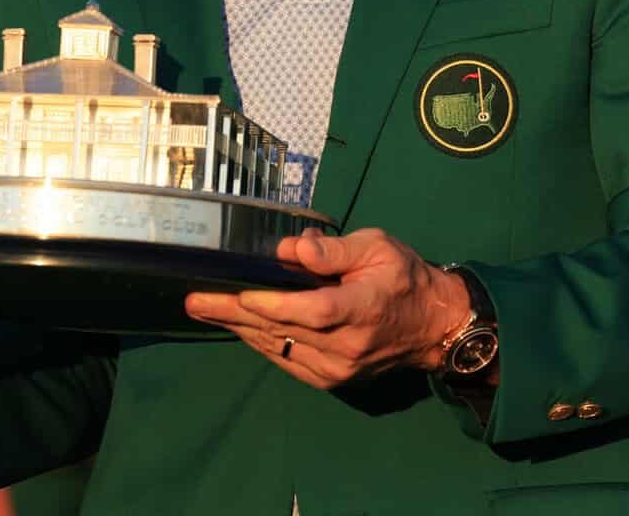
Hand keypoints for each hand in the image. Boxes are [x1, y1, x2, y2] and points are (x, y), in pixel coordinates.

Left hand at [182, 228, 471, 389]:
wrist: (433, 326)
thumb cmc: (404, 277)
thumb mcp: (377, 247)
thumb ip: (333, 250)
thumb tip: (289, 250)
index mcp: (361, 309)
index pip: (310, 311)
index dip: (272, 305)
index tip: (239, 293)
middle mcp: (346, 346)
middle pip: (282, 331)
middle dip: (233, 314)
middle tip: (195, 301)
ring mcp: (337, 369)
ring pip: (277, 348)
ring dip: (239, 328)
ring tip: (204, 309)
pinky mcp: (331, 380)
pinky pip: (286, 360)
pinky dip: (260, 341)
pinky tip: (238, 326)